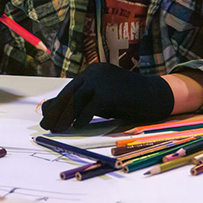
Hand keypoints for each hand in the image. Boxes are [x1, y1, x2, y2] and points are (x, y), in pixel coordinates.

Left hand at [39, 63, 173, 132]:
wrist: (156, 95)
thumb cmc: (129, 100)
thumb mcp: (102, 101)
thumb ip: (83, 103)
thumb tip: (55, 110)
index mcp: (93, 72)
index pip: (69, 89)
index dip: (57, 104)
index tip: (47, 117)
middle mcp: (94, 73)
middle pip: (69, 94)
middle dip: (56, 112)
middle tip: (47, 126)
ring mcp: (101, 81)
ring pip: (75, 101)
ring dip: (64, 117)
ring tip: (57, 130)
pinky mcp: (108, 92)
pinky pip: (89, 109)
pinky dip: (82, 120)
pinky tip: (79, 128)